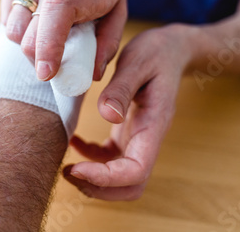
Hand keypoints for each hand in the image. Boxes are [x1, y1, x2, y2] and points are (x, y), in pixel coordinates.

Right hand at [0, 0, 126, 80]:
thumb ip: (108, 42)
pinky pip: (7, 17)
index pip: (59, 12)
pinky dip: (17, 29)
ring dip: (26, 44)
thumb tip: (93, 74)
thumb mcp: (118, 7)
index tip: (47, 72)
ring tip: (43, 39)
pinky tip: (34, 22)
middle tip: (52, 63)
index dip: (49, 46)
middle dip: (38, 59)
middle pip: (30, 34)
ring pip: (14, 29)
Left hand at [64, 24, 192, 199]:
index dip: (106, 179)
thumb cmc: (157, 52)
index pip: (136, 171)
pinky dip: (91, 158)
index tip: (77, 169)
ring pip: (122, 178)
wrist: (171, 49)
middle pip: (131, 186)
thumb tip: (107, 115)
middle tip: (69, 173)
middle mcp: (148, 138)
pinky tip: (74, 141)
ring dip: (95, 181)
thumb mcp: (137, 62)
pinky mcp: (128, 132)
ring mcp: (138, 137)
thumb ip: (121, 89)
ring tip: (67, 168)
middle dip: (100, 189)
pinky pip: (110, 158)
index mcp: (154, 125)